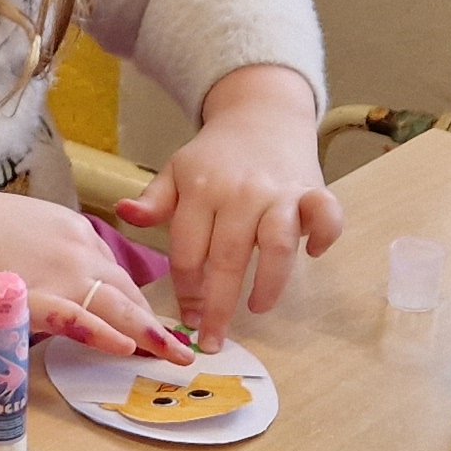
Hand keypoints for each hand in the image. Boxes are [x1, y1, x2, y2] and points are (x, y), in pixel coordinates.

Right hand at [0, 181, 186, 360]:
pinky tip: (124, 346)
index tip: (150, 324)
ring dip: (149, 333)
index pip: (113, 270)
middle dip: (155, 322)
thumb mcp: (22, 228)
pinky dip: (103, 333)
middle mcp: (76, 247)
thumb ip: (48, 254)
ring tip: (175, 356)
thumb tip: (55, 281)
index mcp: (72, 230)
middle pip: (126, 289)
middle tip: (181, 348)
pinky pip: (77, 317)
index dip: (134, 302)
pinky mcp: (34, 295)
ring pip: (115, 304)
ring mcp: (58, 271)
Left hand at [121, 64, 340, 347]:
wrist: (262, 112)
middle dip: (219, 305)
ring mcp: (279, 191)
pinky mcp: (312, 189)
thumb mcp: (177, 171)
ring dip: (268, 282)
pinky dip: (323, 236)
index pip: (188, 249)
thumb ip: (155, 200)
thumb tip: (125, 215)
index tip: (186, 319)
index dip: (185, 288)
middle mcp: (239, 192)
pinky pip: (325, 216)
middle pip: (227, 256)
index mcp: (200, 189)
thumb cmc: (215, 155)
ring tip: (258, 308)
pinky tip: (312, 254)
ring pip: (275, 243)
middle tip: (213, 339)